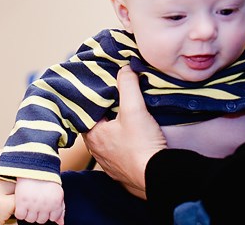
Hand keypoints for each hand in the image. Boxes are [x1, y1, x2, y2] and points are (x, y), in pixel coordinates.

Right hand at [14, 178, 64, 224]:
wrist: (33, 166)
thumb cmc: (46, 179)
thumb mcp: (57, 193)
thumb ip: (60, 209)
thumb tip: (61, 224)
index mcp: (56, 203)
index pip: (53, 218)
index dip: (48, 212)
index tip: (44, 205)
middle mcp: (45, 205)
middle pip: (41, 220)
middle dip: (38, 213)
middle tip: (35, 203)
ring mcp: (33, 204)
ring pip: (30, 219)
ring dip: (29, 213)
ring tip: (28, 203)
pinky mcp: (22, 201)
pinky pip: (20, 215)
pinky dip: (20, 212)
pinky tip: (22, 204)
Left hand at [82, 66, 166, 198]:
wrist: (158, 177)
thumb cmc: (141, 145)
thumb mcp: (134, 108)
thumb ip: (127, 85)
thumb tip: (124, 67)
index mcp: (92, 135)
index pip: (86, 110)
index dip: (95, 98)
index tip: (103, 87)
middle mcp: (96, 151)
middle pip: (97, 124)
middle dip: (105, 112)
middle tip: (115, 98)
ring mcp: (109, 163)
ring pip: (107, 139)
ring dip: (114, 128)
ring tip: (125, 115)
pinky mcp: (122, 171)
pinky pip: (119, 152)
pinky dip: (123, 143)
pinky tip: (133, 137)